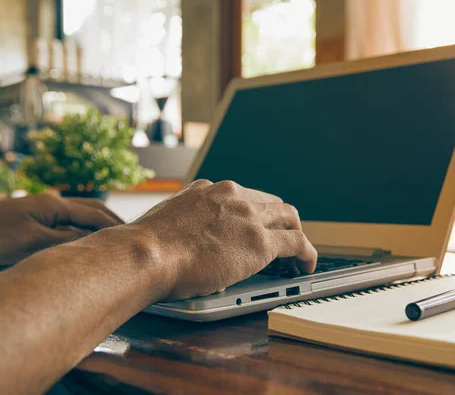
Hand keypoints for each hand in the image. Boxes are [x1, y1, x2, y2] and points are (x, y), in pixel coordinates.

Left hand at [0, 194, 122, 262]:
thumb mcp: (32, 242)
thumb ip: (67, 240)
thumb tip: (96, 243)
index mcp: (54, 204)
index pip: (96, 214)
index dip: (117, 226)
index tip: (136, 237)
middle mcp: (51, 204)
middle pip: (91, 209)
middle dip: (111, 221)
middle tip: (129, 237)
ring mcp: (41, 212)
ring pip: (78, 216)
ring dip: (96, 226)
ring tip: (111, 241)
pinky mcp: (31, 223)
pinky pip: (66, 225)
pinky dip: (81, 233)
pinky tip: (81, 245)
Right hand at [124, 180, 317, 299]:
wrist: (147, 253)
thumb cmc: (148, 244)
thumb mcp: (168, 218)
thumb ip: (186, 220)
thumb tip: (188, 238)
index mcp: (210, 190)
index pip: (245, 196)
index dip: (256, 213)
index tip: (256, 226)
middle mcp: (233, 196)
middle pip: (271, 203)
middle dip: (280, 220)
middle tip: (282, 238)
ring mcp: (248, 217)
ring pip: (289, 217)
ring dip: (296, 234)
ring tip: (298, 254)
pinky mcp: (260, 242)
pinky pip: (298, 243)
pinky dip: (307, 253)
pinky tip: (307, 265)